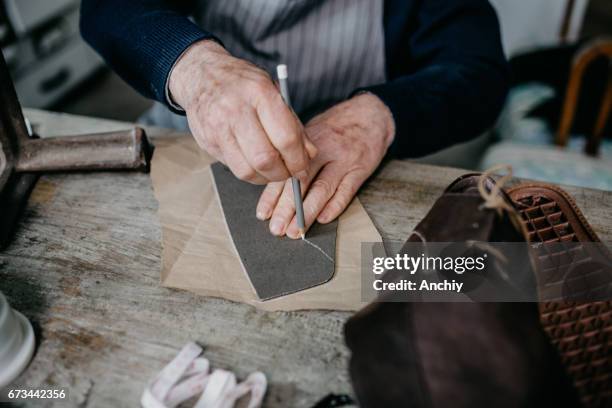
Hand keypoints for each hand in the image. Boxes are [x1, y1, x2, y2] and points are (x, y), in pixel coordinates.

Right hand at [169, 40, 316, 183]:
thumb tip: (309, 154)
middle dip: (283, 173)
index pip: (286, 138)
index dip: (298, 160)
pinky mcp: (207, 142)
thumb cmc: (243, 84)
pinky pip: (234, 168)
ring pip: (248, 170)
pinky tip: (257, 165)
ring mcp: (218, 127)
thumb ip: (293, 123)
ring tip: (274, 170)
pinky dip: (251, 173)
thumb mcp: (273, 91)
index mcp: (260, 93)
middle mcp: (236, 110)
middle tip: (290, 172)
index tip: (303, 167)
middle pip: (266, 159)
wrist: (201, 75)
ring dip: (266, 177)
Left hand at [256, 93, 394, 237]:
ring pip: (322, 189)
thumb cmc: (336, 127)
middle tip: (277, 228)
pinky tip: (323, 219)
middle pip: (301, 183)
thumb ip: (294, 157)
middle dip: (286, 209)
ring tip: (296, 230)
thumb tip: (274, 189)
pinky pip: (346, 191)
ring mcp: (343, 161)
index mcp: (305, 144)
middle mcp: (323, 151)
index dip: (272, 195)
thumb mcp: (311, 134)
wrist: (370, 114)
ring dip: (307, 213)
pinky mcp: (360, 169)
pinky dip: (335, 206)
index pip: (285, 172)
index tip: (263, 214)